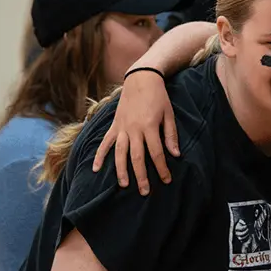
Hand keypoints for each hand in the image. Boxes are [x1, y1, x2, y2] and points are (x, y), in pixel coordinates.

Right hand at [92, 69, 179, 194]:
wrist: (141, 79)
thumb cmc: (158, 97)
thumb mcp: (169, 114)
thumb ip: (171, 135)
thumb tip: (175, 154)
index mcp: (150, 127)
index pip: (157, 153)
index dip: (162, 168)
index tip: (166, 180)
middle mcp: (134, 129)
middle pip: (137, 157)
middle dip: (141, 176)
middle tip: (144, 192)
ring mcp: (122, 128)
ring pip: (120, 153)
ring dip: (121, 170)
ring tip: (124, 185)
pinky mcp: (114, 125)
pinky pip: (105, 142)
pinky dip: (99, 155)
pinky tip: (95, 169)